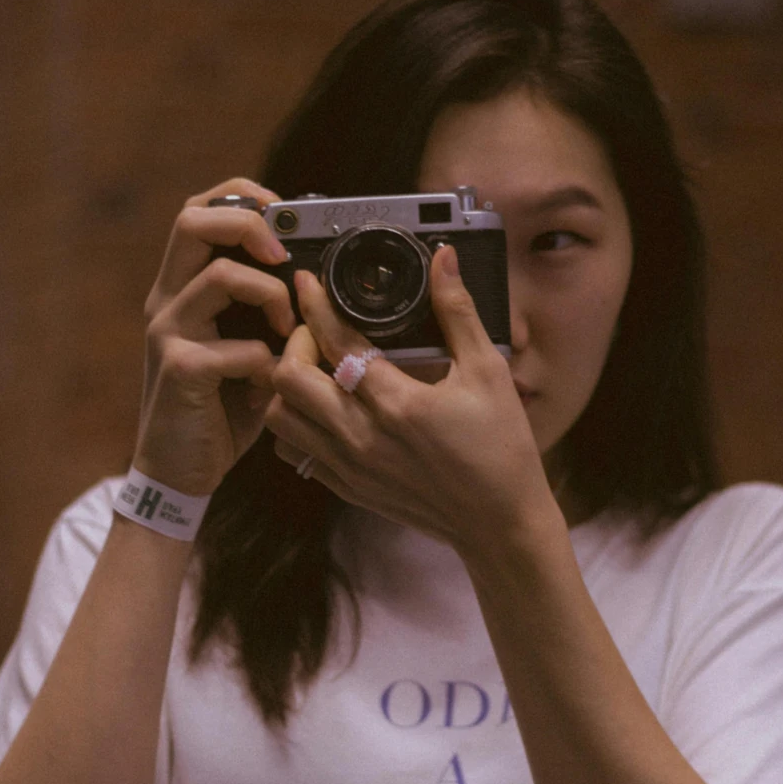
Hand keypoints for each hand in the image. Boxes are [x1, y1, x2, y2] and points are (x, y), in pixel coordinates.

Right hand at [133, 179, 297, 495]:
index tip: (285, 216)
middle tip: (285, 256)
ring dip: (273, 296)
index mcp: (183, 287)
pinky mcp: (179, 371)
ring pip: (222, 276)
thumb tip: (318, 280)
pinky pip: (236, 347)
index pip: (198, 210)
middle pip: (192, 221)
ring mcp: (168, 333)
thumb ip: (269, 311)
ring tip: (289, 330)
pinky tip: (269, 383)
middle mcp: (167, 300)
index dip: (242, 197)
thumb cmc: (222, 406)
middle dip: (250, 224)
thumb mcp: (248, 347)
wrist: (181, 471)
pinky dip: (266, 361)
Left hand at [264, 246, 554, 550]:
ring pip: (281, 418)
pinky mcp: (346, 488)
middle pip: (289, 379)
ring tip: (316, 370)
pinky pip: (294, 451)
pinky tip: (325, 408)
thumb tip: (443, 259)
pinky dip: (298, 423)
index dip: (315, 305)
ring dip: (290, 387)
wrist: (499, 524)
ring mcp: (349, 467)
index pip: (336, 342)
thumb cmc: (501, 448)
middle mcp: (362, 437)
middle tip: (319, 332)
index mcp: (397, 403)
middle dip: (296, 343)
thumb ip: (458, 312)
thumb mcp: (488, 372)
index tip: (307, 282)